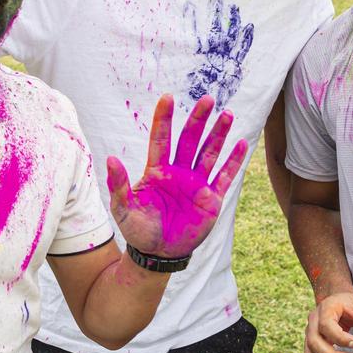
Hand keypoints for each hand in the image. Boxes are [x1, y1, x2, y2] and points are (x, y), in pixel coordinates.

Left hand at [106, 94, 247, 257]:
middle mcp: (178, 172)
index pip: (161, 138)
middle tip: (207, 99)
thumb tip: (110, 159)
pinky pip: (224, 176)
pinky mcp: (211, 199)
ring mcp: (196, 184)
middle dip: (198, 120)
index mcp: (157, 171)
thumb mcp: (124, 208)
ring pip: (209, 153)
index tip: (168, 97)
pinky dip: (233, 161)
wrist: (158, 254)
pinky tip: (241, 144)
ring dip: (218, 134)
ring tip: (226, 114)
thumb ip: (119, 184)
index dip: (164, 118)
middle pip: (189, 140)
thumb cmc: (138, 229)